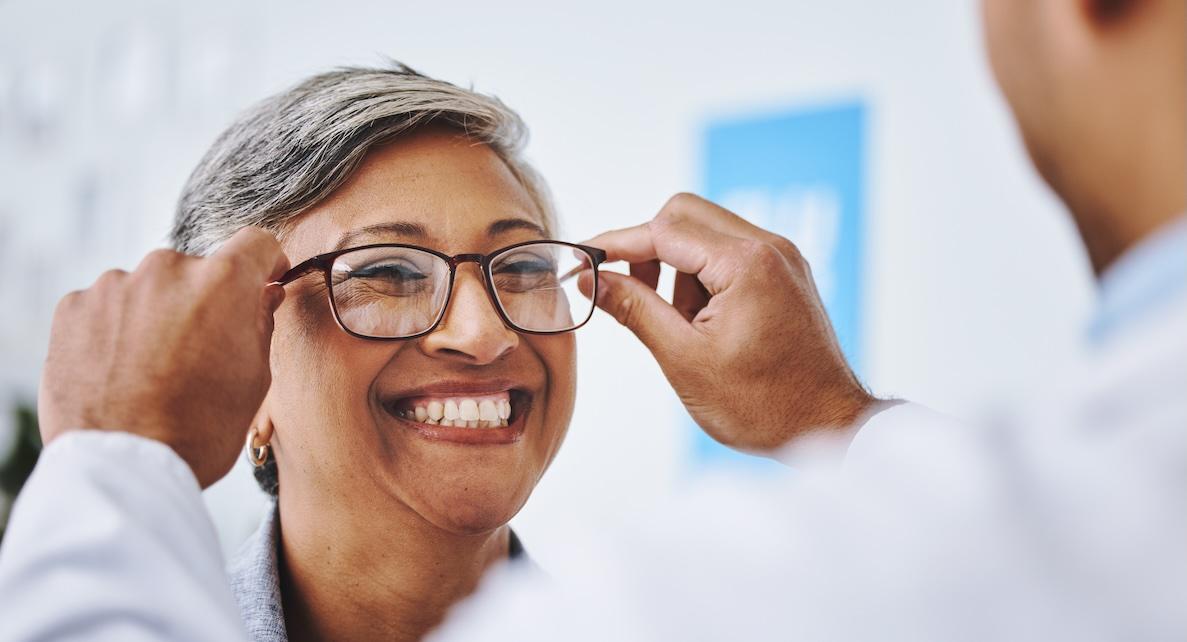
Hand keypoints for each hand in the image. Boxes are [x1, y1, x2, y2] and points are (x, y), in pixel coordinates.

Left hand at [38, 228, 288, 487]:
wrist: (124, 467)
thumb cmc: (200, 429)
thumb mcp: (255, 378)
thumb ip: (260, 323)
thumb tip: (262, 294)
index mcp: (222, 282)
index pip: (255, 243)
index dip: (264, 263)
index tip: (261, 282)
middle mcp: (166, 269)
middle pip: (196, 270)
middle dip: (202, 300)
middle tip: (200, 349)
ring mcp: (114, 285)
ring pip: (148, 288)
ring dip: (156, 313)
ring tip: (153, 367)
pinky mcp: (73, 307)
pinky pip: (107, 306)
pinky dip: (116, 329)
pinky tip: (121, 370)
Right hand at [582, 193, 876, 453]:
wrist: (829, 428)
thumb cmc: (763, 405)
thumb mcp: (684, 359)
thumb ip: (634, 309)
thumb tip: (591, 279)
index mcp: (746, 263)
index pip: (663, 230)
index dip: (616, 244)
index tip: (583, 261)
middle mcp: (769, 247)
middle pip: (684, 215)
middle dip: (647, 250)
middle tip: (628, 295)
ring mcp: (781, 258)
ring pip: (704, 233)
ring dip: (676, 267)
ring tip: (680, 327)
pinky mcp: (784, 273)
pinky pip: (729, 254)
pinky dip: (702, 278)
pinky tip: (700, 323)